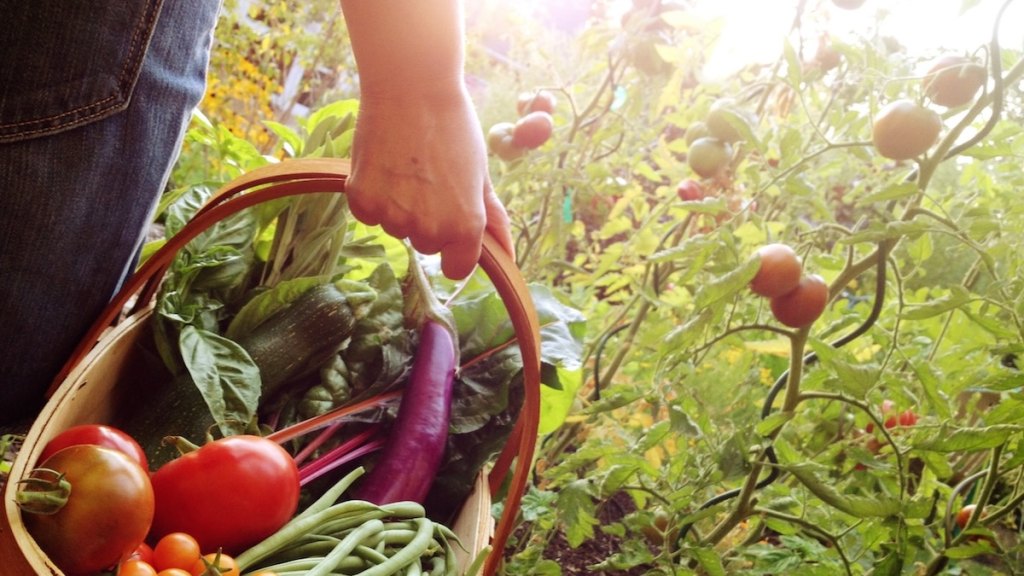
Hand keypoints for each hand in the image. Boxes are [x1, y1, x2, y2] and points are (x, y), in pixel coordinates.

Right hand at [344, 86, 513, 279]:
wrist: (412, 88)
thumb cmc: (453, 128)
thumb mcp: (481, 174)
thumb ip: (493, 220)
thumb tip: (509, 257)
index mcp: (465, 225)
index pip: (456, 269)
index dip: (455, 249)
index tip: (451, 226)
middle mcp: (429, 228)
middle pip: (425, 245)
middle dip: (427, 220)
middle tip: (429, 179)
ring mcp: (393, 216)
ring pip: (395, 228)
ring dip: (399, 206)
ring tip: (407, 165)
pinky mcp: (362, 200)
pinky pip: (368, 214)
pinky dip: (373, 195)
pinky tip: (384, 164)